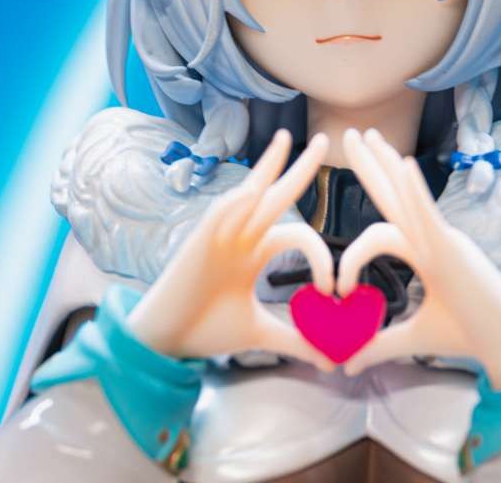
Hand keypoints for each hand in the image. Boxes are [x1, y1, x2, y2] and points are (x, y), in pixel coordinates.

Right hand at [126, 130, 336, 370]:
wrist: (167, 342)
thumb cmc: (206, 330)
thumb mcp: (260, 333)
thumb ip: (296, 340)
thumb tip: (332, 361)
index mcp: (254, 251)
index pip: (298, 234)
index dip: (322, 257)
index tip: (334, 289)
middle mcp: (239, 236)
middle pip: (275, 194)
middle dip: (299, 168)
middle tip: (323, 139)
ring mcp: (219, 236)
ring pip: (248, 193)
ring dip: (266, 166)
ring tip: (283, 139)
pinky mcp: (197, 245)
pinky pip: (217, 216)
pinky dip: (234, 204)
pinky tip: (252, 190)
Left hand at [336, 129, 500, 389]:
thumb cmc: (466, 335)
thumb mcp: (412, 339)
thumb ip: (378, 346)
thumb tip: (345, 362)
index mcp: (424, 251)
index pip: (380, 231)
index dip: (350, 258)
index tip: (337, 289)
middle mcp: (431, 237)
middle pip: (396, 193)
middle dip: (373, 163)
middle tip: (350, 132)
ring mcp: (443, 239)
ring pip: (408, 195)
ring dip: (387, 164)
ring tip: (368, 136)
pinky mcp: (452, 249)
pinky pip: (429, 214)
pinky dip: (416, 190)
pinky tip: (406, 164)